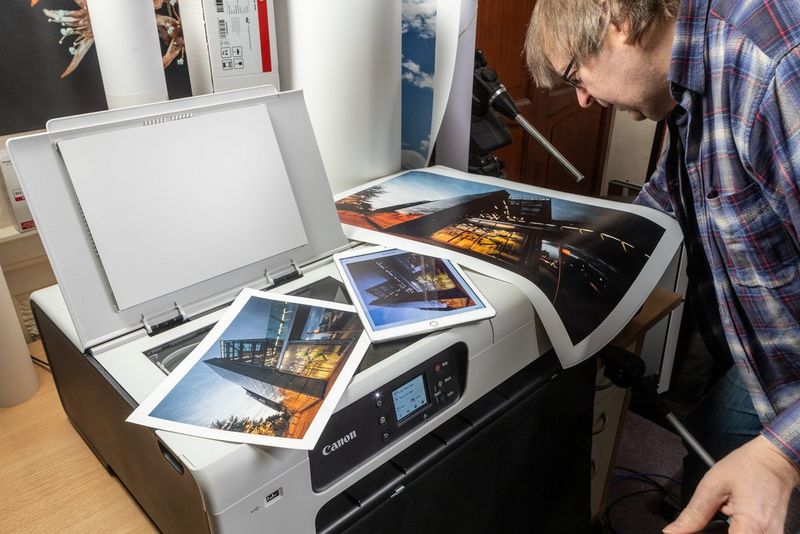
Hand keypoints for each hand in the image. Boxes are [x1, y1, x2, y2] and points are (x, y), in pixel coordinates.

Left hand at [663, 435, 799, 533]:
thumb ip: (694, 513)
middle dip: (716, 532)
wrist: (774, 459)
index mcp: (752, 524)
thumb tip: (673, 531)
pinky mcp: (775, 533)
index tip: (697, 532)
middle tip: (713, 516)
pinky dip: (739, 530)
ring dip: (729, 530)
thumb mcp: (713, 485)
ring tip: (727, 512)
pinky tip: (734, 520)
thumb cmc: (747, 466)